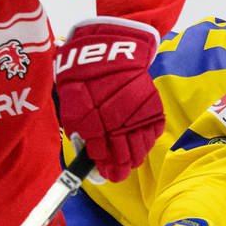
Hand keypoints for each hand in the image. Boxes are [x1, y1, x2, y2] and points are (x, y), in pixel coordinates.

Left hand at [52, 17, 162, 182]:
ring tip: (129, 161)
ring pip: (141, 147)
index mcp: (96, 123)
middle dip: (121, 167)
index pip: (103, 154)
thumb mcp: (72, 105)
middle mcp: (119, 122)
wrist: (110, 52)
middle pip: (125, 155)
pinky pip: (153, 132)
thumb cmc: (86, 78)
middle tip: (118, 173)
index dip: (105, 168)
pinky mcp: (153, 108)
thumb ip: (80, 131)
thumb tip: (88, 151)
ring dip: (135, 157)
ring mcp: (138, 116)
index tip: (106, 174)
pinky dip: (147, 140)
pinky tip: (140, 142)